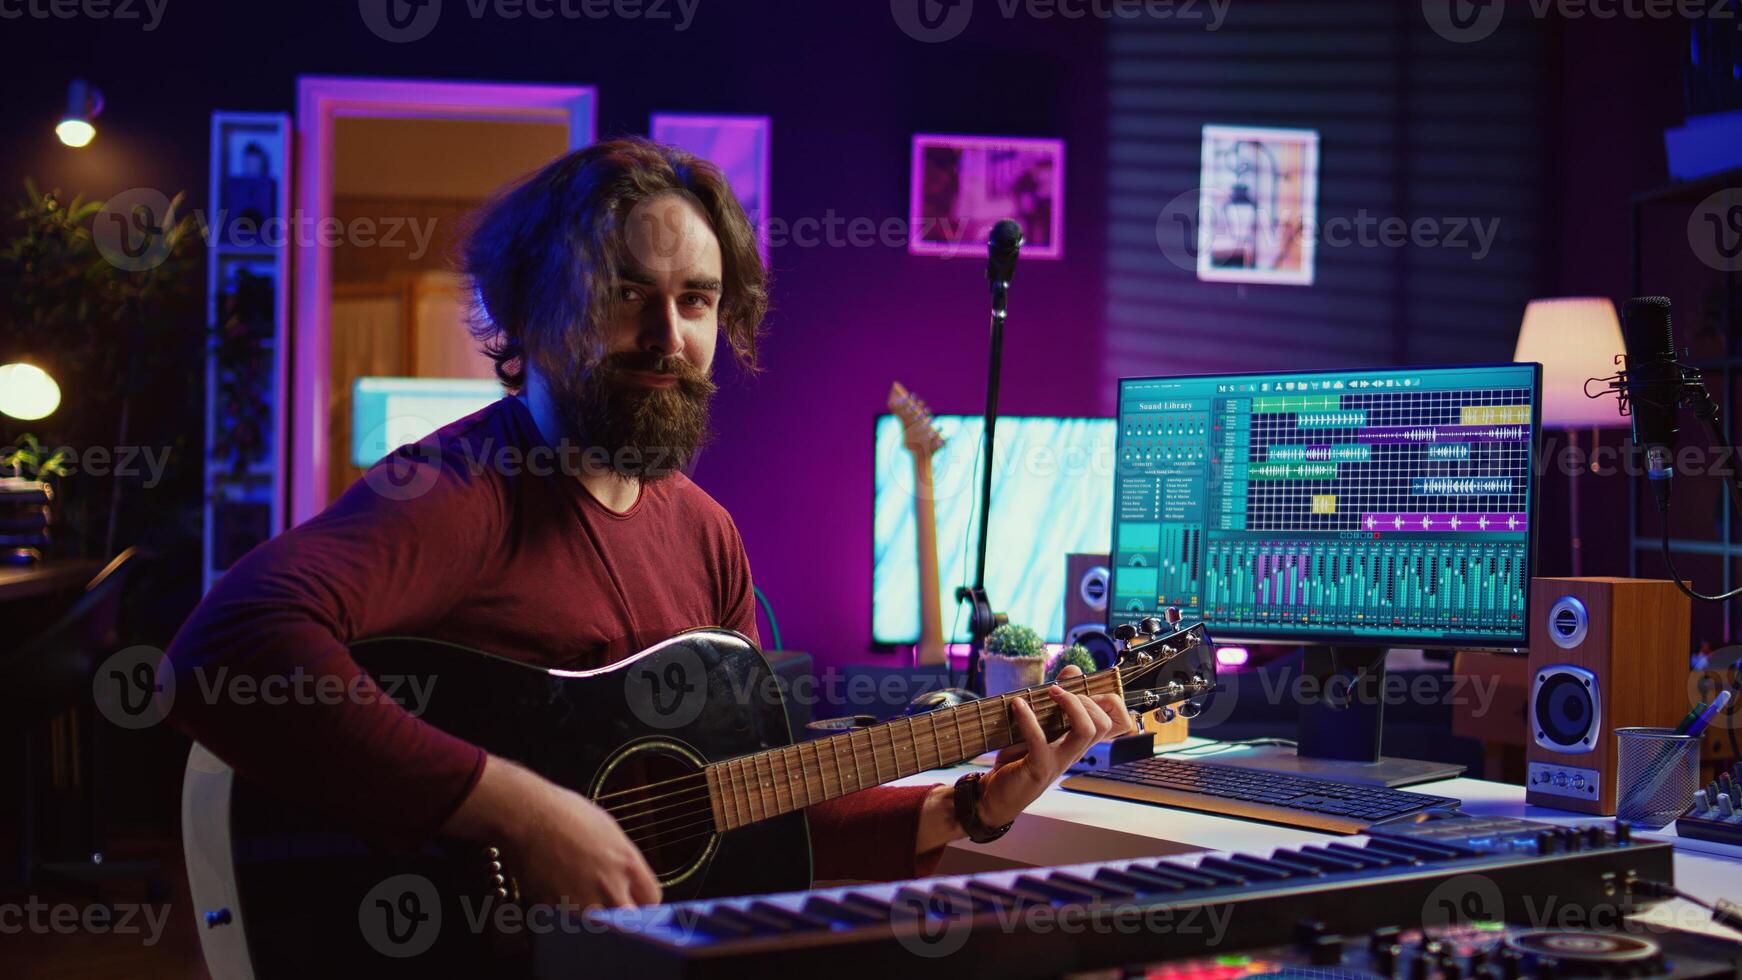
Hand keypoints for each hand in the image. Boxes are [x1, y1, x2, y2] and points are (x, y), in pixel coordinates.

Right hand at [443, 754, 660, 908]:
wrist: (527, 816)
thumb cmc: (565, 814)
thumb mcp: (610, 831)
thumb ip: (624, 862)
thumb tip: (628, 878)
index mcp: (627, 864)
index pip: (652, 900)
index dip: (643, 900)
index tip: (636, 899)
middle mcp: (609, 888)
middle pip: (631, 920)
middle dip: (625, 914)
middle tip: (613, 902)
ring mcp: (583, 903)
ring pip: (601, 923)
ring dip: (595, 913)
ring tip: (580, 888)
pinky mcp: (558, 911)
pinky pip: (571, 919)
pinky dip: (569, 910)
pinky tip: (561, 887)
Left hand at [976, 665, 1136, 826]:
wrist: (995, 793)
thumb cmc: (1019, 758)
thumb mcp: (1040, 724)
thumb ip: (1057, 697)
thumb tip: (1074, 669)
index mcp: (1079, 740)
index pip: (1119, 723)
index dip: (1113, 701)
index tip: (1085, 687)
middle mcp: (1075, 751)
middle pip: (1105, 723)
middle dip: (1087, 699)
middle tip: (1059, 691)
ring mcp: (1060, 761)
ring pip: (1087, 731)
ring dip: (1071, 705)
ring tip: (1050, 691)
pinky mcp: (1039, 767)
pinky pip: (1040, 740)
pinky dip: (1028, 718)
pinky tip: (1017, 704)